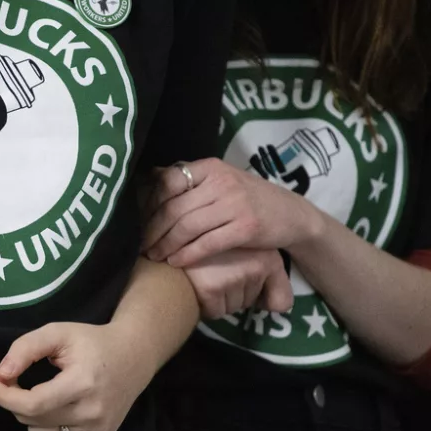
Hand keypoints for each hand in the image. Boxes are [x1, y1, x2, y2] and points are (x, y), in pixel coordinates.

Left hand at [0, 322, 153, 430]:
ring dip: (30, 417)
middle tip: (17, 383)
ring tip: (41, 394)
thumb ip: (26, 348)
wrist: (133, 357)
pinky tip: (52, 412)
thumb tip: (1, 374)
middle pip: (33, 420)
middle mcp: (92, 413)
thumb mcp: (58, 333)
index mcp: (82, 383)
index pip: (32, 404)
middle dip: (15, 402)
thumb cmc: (92, 342)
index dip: (5, 396)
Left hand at [142, 158, 323, 266]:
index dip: (148, 204)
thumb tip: (150, 177)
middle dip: (153, 230)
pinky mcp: (246, 228)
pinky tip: (177, 262)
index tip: (137, 221)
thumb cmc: (249, 199)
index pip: (168, 181)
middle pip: (174, 207)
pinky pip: (208, 243)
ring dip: (166, 245)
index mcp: (211, 168)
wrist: (292, 215)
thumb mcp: (221, 181)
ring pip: (188, 226)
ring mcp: (235, 204)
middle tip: (141, 246)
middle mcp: (222, 182)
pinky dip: (188, 254)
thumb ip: (191, 181)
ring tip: (155, 256)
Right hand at [185, 249, 293, 318]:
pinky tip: (196, 284)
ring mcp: (234, 275)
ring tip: (205, 276)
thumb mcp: (245, 252)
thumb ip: (271, 280)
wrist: (170, 240)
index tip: (248, 290)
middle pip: (250, 303)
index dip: (265, 302)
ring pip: (232, 308)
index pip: (282, 302)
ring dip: (219, 300)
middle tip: (217, 274)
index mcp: (268, 255)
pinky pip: (215, 312)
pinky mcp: (212, 287)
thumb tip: (279, 308)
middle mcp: (256, 264)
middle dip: (235, 295)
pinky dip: (204, 305)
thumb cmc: (209, 248)